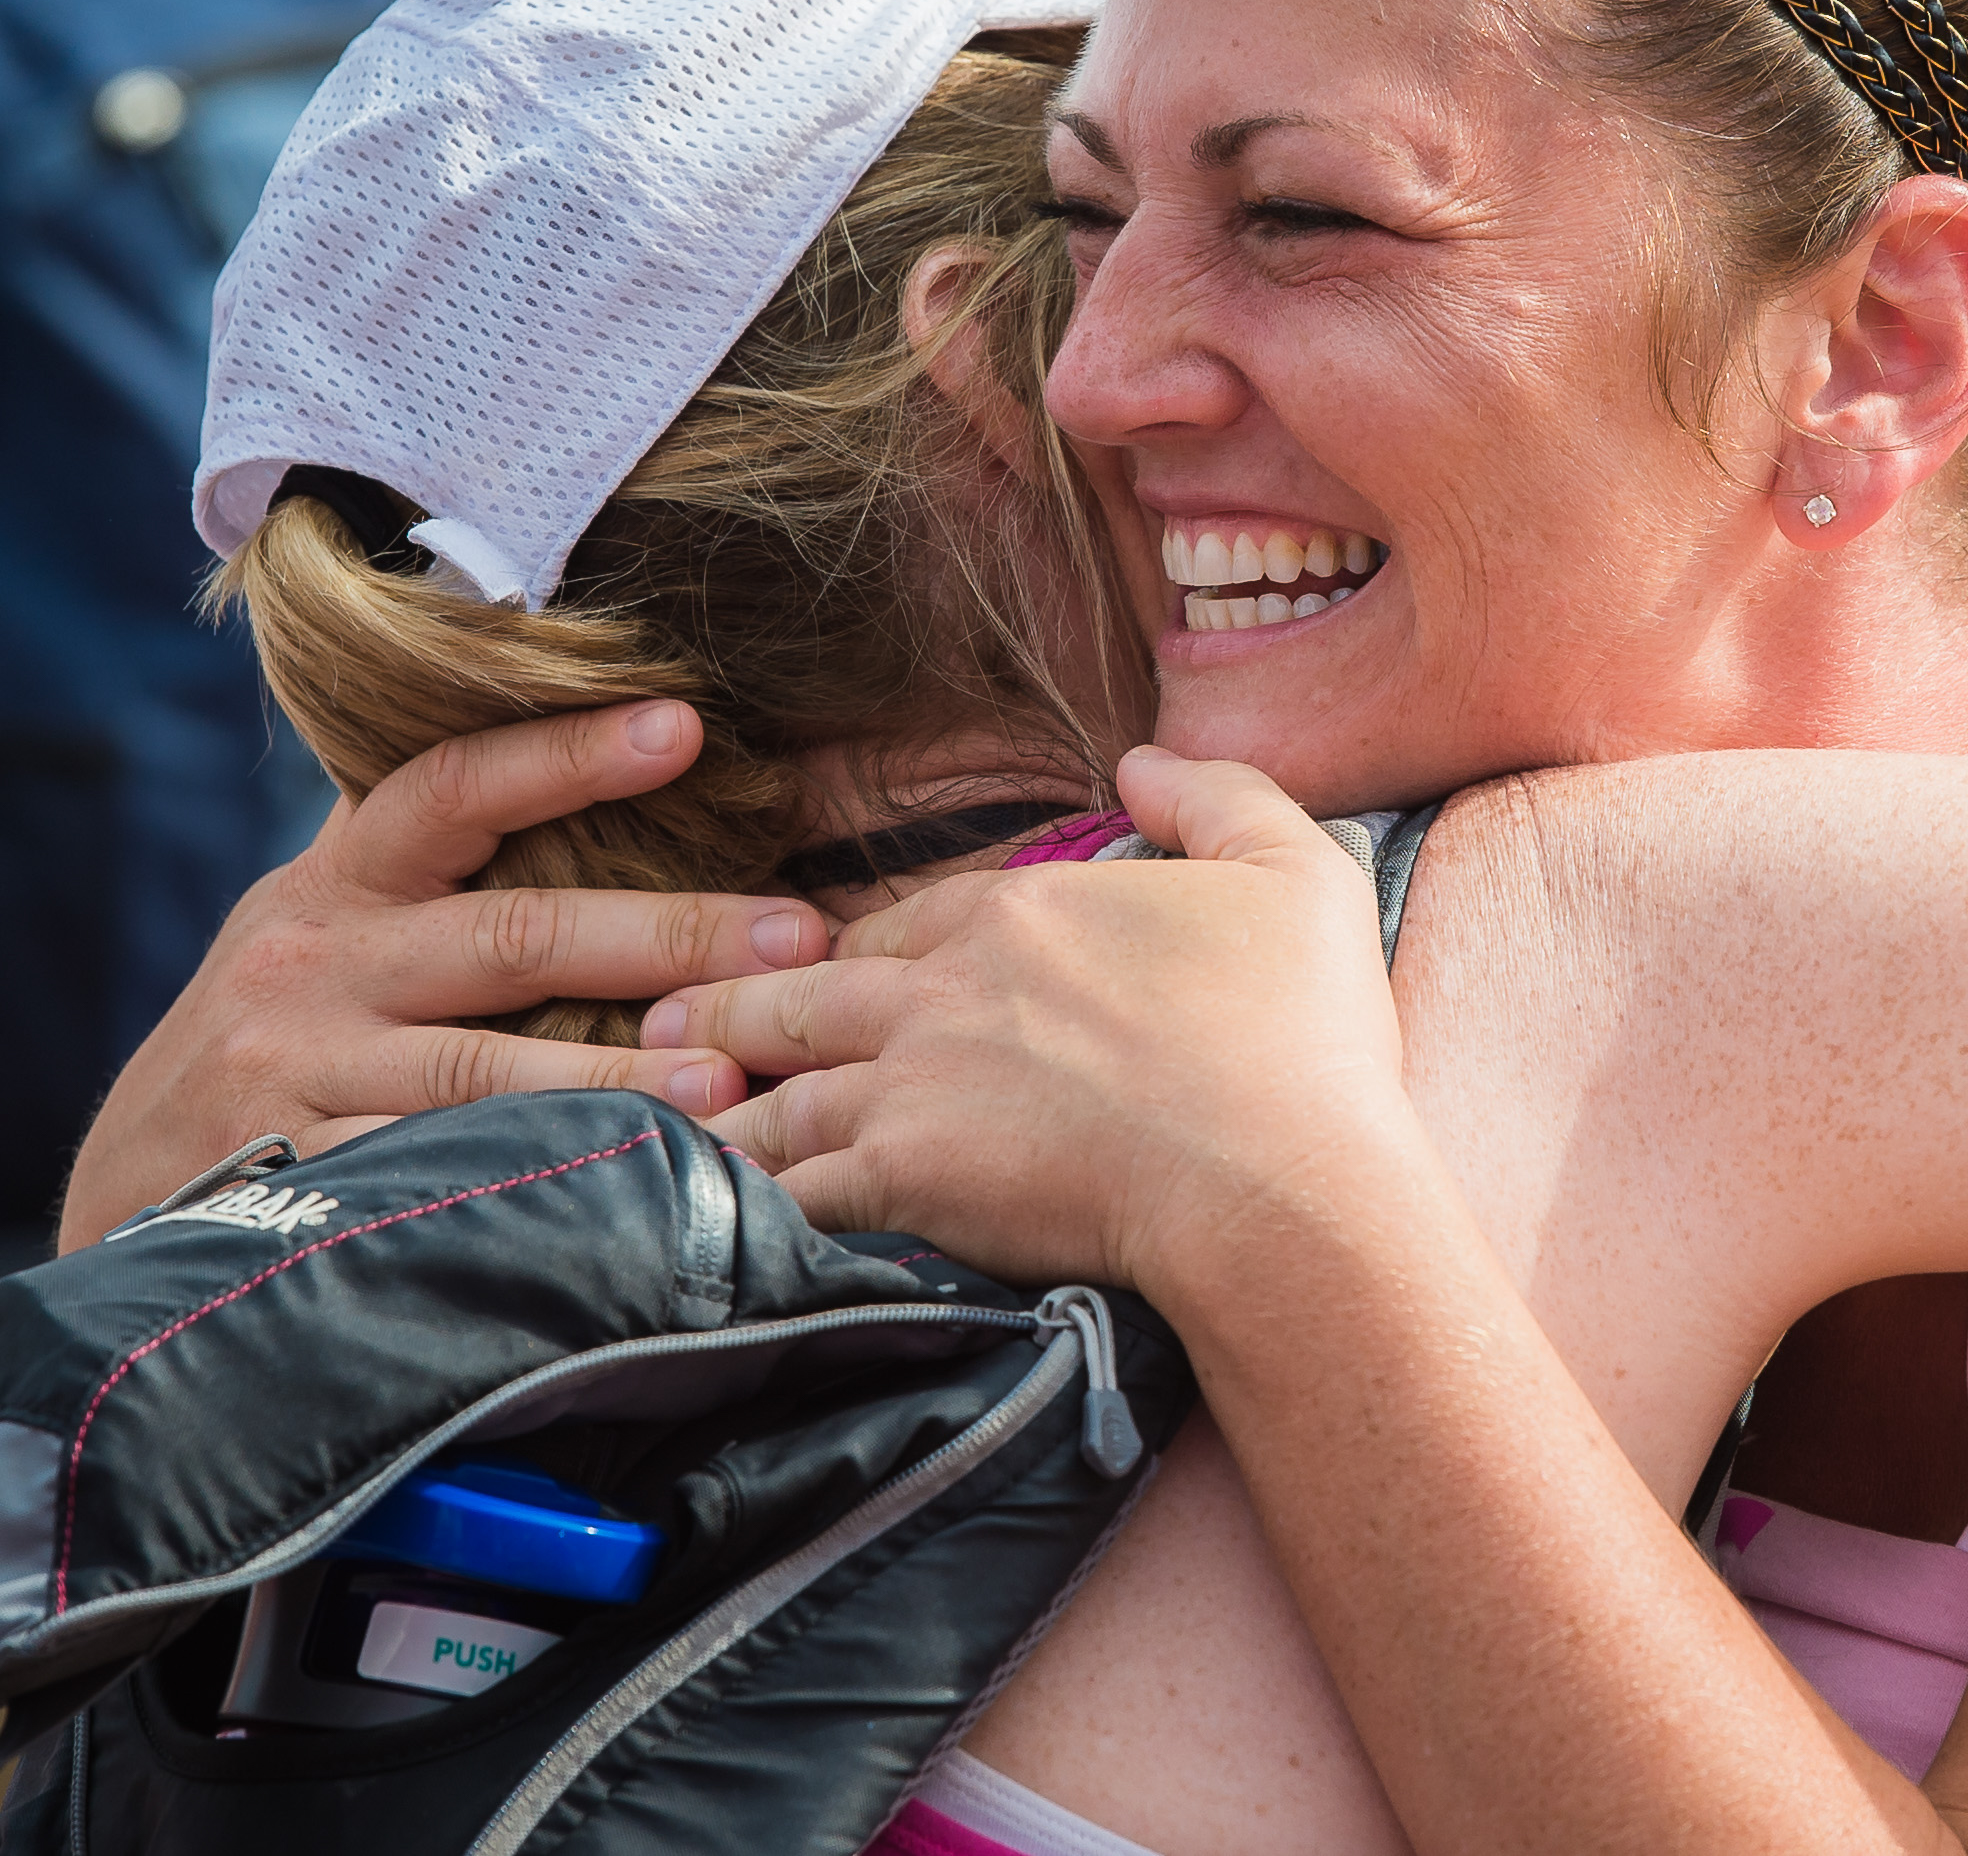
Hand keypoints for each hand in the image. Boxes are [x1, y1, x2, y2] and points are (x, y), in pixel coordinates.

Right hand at [59, 702, 828, 1250]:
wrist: (123, 1204)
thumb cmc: (266, 1045)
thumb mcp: (317, 931)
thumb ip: (423, 860)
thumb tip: (563, 747)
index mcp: (337, 886)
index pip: (455, 788)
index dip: (567, 753)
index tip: (686, 724)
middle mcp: (316, 964)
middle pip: (516, 934)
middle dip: (670, 932)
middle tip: (797, 936)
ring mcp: (303, 1074)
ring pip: (485, 1069)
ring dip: (618, 1076)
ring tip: (731, 1083)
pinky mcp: (301, 1180)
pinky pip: (438, 1176)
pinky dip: (533, 1178)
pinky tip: (623, 1191)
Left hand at [665, 750, 1413, 1302]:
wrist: (1277, 1186)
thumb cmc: (1301, 1038)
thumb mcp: (1291, 870)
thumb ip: (1215, 797)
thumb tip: (1141, 759)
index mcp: (1026, 913)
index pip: (915, 918)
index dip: (865, 945)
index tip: (823, 961)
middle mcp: (948, 990)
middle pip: (813, 993)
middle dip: (736, 1003)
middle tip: (670, 1014)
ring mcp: (912, 1087)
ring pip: (781, 1092)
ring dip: (719, 1101)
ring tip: (665, 1111)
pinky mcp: (903, 1181)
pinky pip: (793, 1188)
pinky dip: (742, 1195)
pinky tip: (707, 1209)